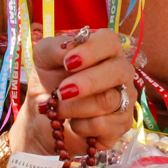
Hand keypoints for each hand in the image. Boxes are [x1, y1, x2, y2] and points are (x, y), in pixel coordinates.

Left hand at [18, 28, 135, 153]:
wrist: (45, 119)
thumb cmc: (49, 83)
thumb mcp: (43, 60)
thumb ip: (53, 48)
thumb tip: (68, 48)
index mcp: (105, 50)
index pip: (110, 41)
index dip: (92, 51)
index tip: (68, 62)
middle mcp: (121, 72)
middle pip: (119, 71)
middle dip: (88, 82)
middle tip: (62, 92)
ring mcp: (125, 99)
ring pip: (108, 101)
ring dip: (75, 108)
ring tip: (58, 110)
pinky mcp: (122, 125)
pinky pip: (103, 125)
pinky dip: (80, 126)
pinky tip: (74, 123)